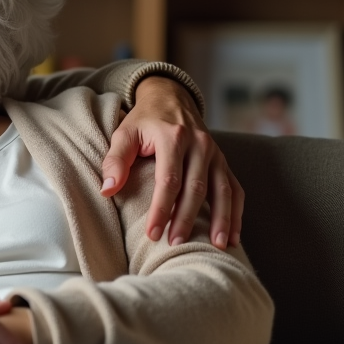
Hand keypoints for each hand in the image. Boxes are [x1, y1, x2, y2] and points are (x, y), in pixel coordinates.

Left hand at [101, 76, 244, 249]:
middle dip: (186, 219)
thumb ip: (115, 160)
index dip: (161, 208)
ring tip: (216, 246)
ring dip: (221, 220)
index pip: (168, 180)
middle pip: (196, 188)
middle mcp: (199, 144)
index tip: (153, 233)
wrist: (171, 97)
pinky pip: (235, 188)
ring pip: (222, 190)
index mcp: (173, 137)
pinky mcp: (223, 161)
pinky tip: (233, 236)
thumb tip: (107, 190)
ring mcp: (215, 153)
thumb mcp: (124, 134)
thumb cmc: (144, 121)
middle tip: (175, 243)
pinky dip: (237, 212)